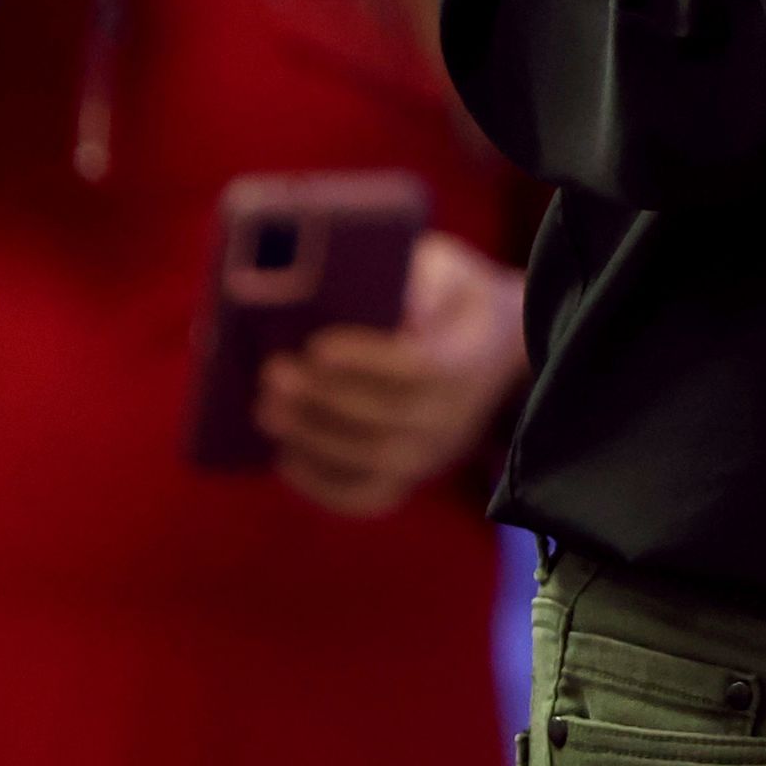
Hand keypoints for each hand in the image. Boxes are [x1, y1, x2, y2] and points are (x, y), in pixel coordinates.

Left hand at [258, 231, 527, 518]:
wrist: (499, 347)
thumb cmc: (454, 297)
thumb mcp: (445, 269)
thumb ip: (415, 277)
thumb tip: (370, 291)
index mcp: (467, 356)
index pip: (420, 366)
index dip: (366, 359)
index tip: (317, 344)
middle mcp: (455, 414)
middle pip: (387, 418)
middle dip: (323, 398)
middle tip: (273, 373)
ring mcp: (436, 452)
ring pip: (372, 461)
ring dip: (313, 438)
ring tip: (266, 410)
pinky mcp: (414, 475)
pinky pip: (368, 496)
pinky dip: (322, 485)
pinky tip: (285, 457)